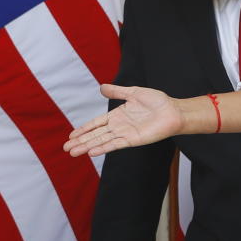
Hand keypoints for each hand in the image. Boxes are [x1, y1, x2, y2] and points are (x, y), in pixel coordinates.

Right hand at [64, 84, 182, 156]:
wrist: (174, 111)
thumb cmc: (158, 102)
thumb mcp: (134, 93)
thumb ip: (118, 92)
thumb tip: (101, 87)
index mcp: (118, 115)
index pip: (96, 123)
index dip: (84, 129)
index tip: (71, 135)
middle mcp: (119, 126)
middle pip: (96, 134)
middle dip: (80, 141)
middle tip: (66, 148)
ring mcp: (125, 134)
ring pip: (101, 141)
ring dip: (87, 146)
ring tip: (73, 152)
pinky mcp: (132, 140)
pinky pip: (114, 144)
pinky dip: (103, 148)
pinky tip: (91, 152)